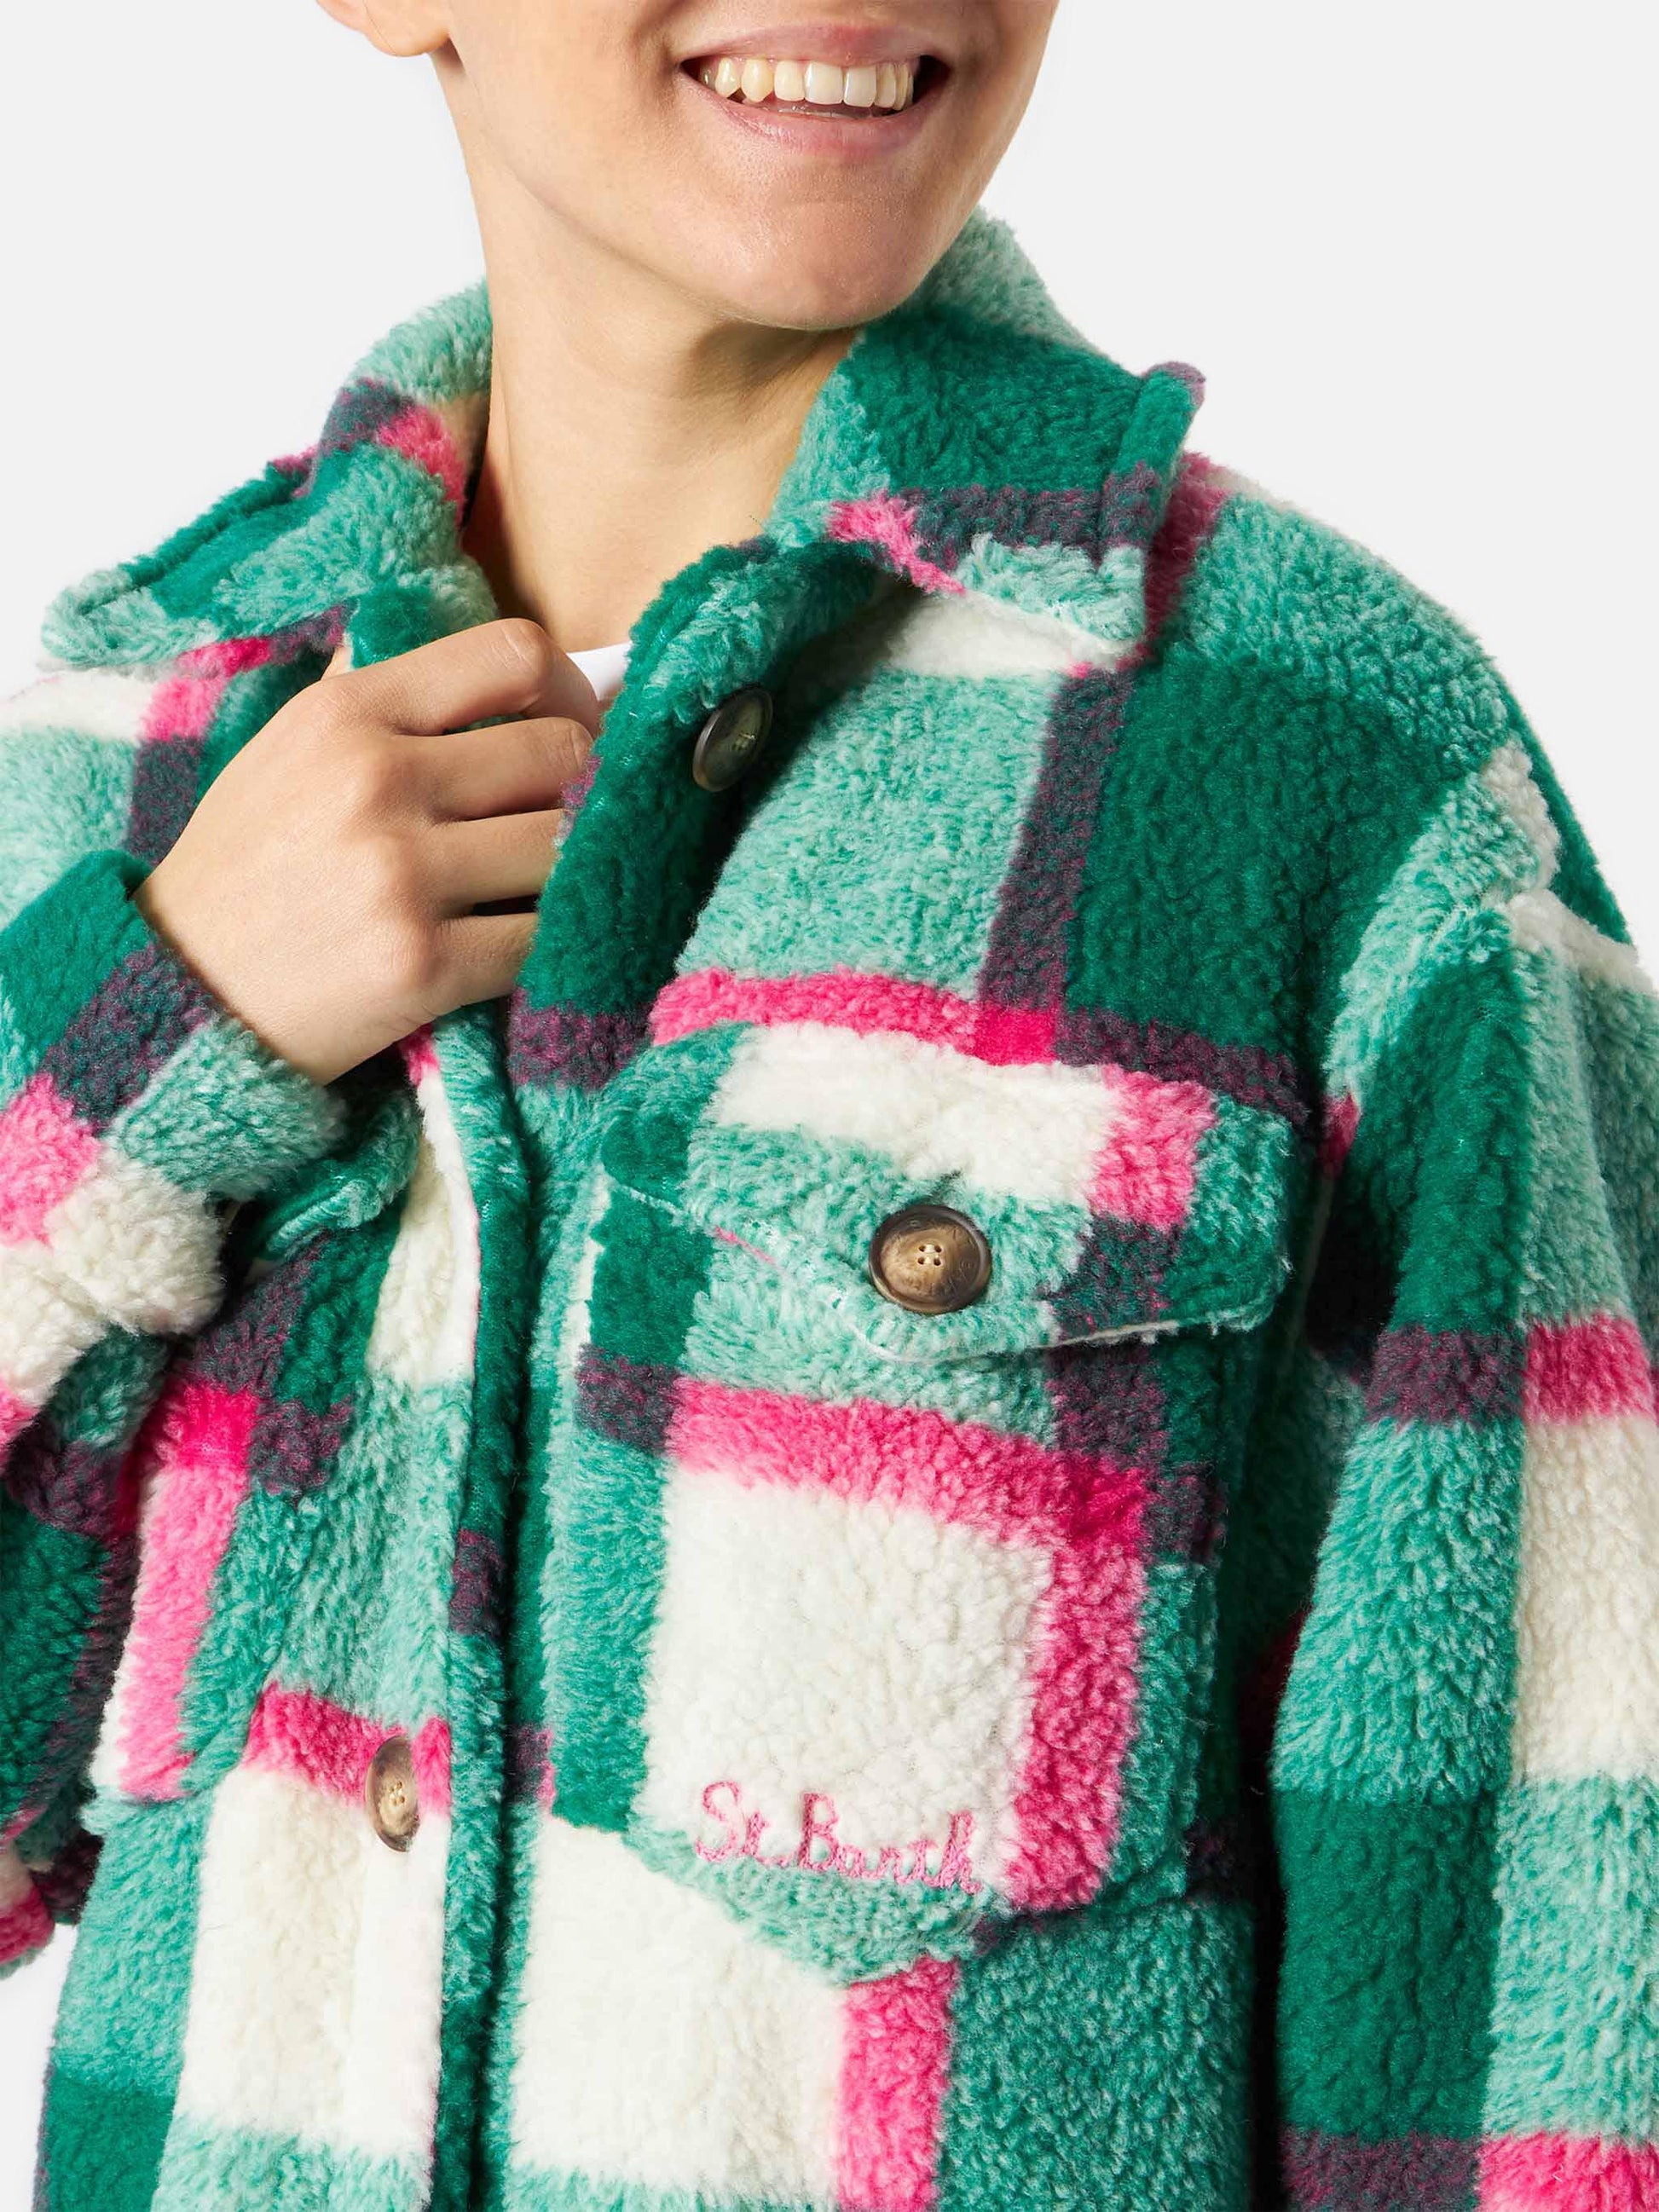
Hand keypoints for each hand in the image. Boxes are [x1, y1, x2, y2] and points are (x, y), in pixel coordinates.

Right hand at [134, 620, 599, 1085]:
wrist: (181, 991)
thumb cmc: (251, 869)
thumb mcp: (291, 750)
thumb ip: (387, 701)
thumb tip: (510, 669)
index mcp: (349, 712)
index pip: (514, 654)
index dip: (571, 690)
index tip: (573, 729)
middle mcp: (377, 780)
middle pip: (562, 751)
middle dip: (582, 789)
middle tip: (565, 821)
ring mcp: (402, 874)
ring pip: (565, 845)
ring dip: (568, 869)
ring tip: (537, 884)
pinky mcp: (424, 964)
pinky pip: (543, 937)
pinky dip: (549, 942)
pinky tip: (519, 942)